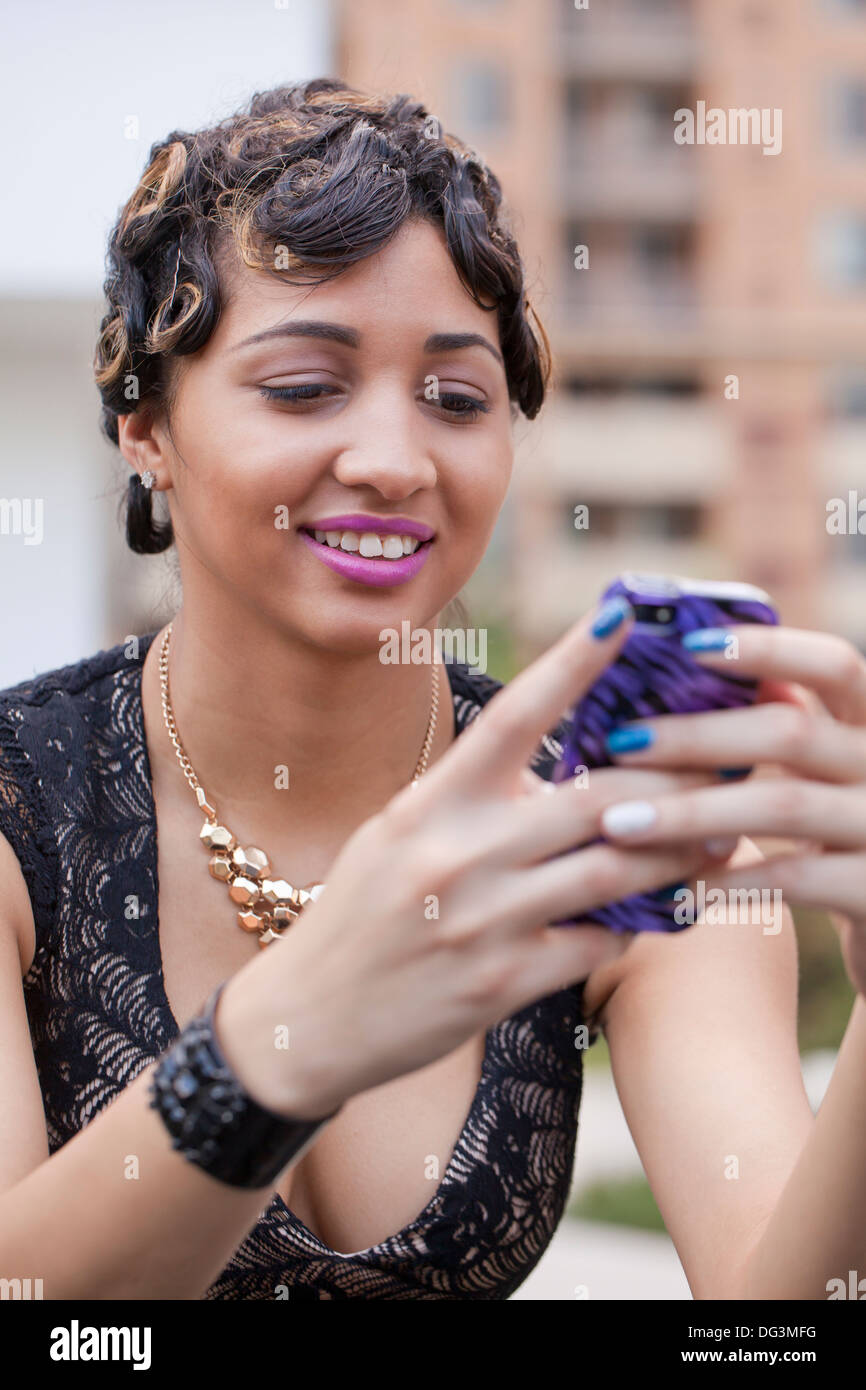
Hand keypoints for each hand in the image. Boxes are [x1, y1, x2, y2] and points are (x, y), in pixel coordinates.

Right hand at [244, 598, 725, 1117]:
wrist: (308, 1017)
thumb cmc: (359, 915)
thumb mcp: (399, 835)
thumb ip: (473, 802)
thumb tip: (557, 776)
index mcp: (429, 805)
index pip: (510, 716)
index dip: (570, 662)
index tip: (620, 615)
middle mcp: (456, 854)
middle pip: (593, 800)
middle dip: (670, 781)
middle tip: (720, 763)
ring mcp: (480, 921)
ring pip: (612, 871)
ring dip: (673, 854)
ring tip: (713, 837)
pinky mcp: (500, 984)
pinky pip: (596, 942)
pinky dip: (634, 922)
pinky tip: (656, 910)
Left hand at [595, 623, 865, 998]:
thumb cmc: (845, 836)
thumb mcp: (830, 770)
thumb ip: (790, 722)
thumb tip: (703, 655)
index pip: (834, 665)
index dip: (767, 649)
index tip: (688, 646)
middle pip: (790, 732)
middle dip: (695, 736)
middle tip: (618, 742)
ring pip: (781, 805)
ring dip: (690, 811)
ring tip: (617, 821)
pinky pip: (792, 878)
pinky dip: (728, 879)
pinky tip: (674, 884)